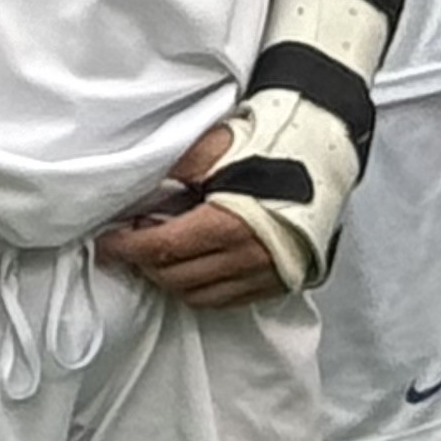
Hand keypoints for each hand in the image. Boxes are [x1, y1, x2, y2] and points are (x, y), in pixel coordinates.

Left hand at [96, 127, 288, 308]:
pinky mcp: (283, 279)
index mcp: (230, 224)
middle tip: (133, 241)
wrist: (333, 144)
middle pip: (175, 278)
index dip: (126, 248)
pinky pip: (229, 299)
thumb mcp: (219, 145)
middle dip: (146, 263)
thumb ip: (178, 171)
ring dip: (172, 279)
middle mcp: (250, 257)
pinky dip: (203, 289)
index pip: (161, 250)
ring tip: (164, 254)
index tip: (106, 242)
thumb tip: (142, 194)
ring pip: (199, 296)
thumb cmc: (278, 140)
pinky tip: (195, 267)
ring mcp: (269, 273)